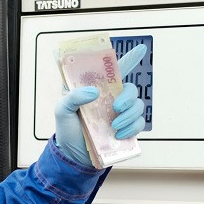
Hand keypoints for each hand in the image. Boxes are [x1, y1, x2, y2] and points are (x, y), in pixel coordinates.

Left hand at [54, 44, 148, 166]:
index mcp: (98, 89)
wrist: (73, 155)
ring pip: (138, 106)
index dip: (130, 59)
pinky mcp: (127, 130)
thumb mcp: (62, 109)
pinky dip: (132, 129)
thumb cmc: (68, 128)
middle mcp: (112, 99)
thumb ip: (73, 97)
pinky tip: (119, 135)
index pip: (115, 70)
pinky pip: (139, 124)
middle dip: (128, 97)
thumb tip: (94, 92)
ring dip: (129, 116)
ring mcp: (121, 115)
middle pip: (131, 89)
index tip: (141, 48)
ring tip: (114, 126)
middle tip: (116, 107)